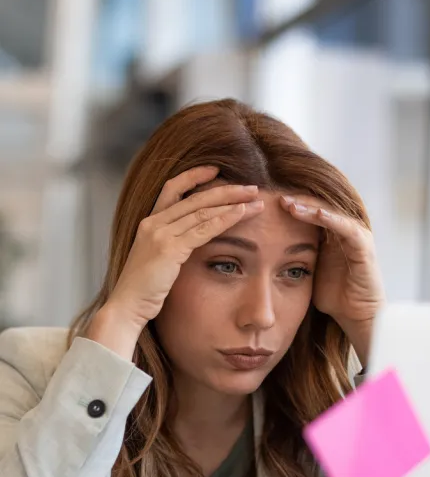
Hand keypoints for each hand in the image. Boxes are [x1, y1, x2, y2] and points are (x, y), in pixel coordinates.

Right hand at [106, 167, 263, 330]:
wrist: (127, 306)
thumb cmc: (143, 289)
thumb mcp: (156, 259)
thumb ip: (171, 245)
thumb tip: (193, 241)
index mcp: (149, 223)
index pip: (172, 188)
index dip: (194, 176)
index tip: (215, 170)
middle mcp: (153, 223)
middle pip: (195, 197)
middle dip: (226, 190)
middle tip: (251, 187)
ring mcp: (160, 234)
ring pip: (202, 210)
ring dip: (232, 203)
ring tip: (255, 199)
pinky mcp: (170, 249)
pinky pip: (203, 229)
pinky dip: (225, 219)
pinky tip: (242, 213)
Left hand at [280, 195, 383, 366]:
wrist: (356, 315)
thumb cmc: (333, 294)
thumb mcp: (306, 271)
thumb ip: (293, 256)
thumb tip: (260, 252)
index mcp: (328, 234)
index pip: (307, 211)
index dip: (288, 206)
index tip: (264, 204)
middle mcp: (343, 230)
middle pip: (317, 206)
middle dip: (296, 201)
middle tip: (274, 197)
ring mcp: (355, 236)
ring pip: (330, 212)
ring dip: (309, 207)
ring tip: (288, 204)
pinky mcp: (364, 246)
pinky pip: (347, 228)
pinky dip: (331, 219)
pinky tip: (316, 214)